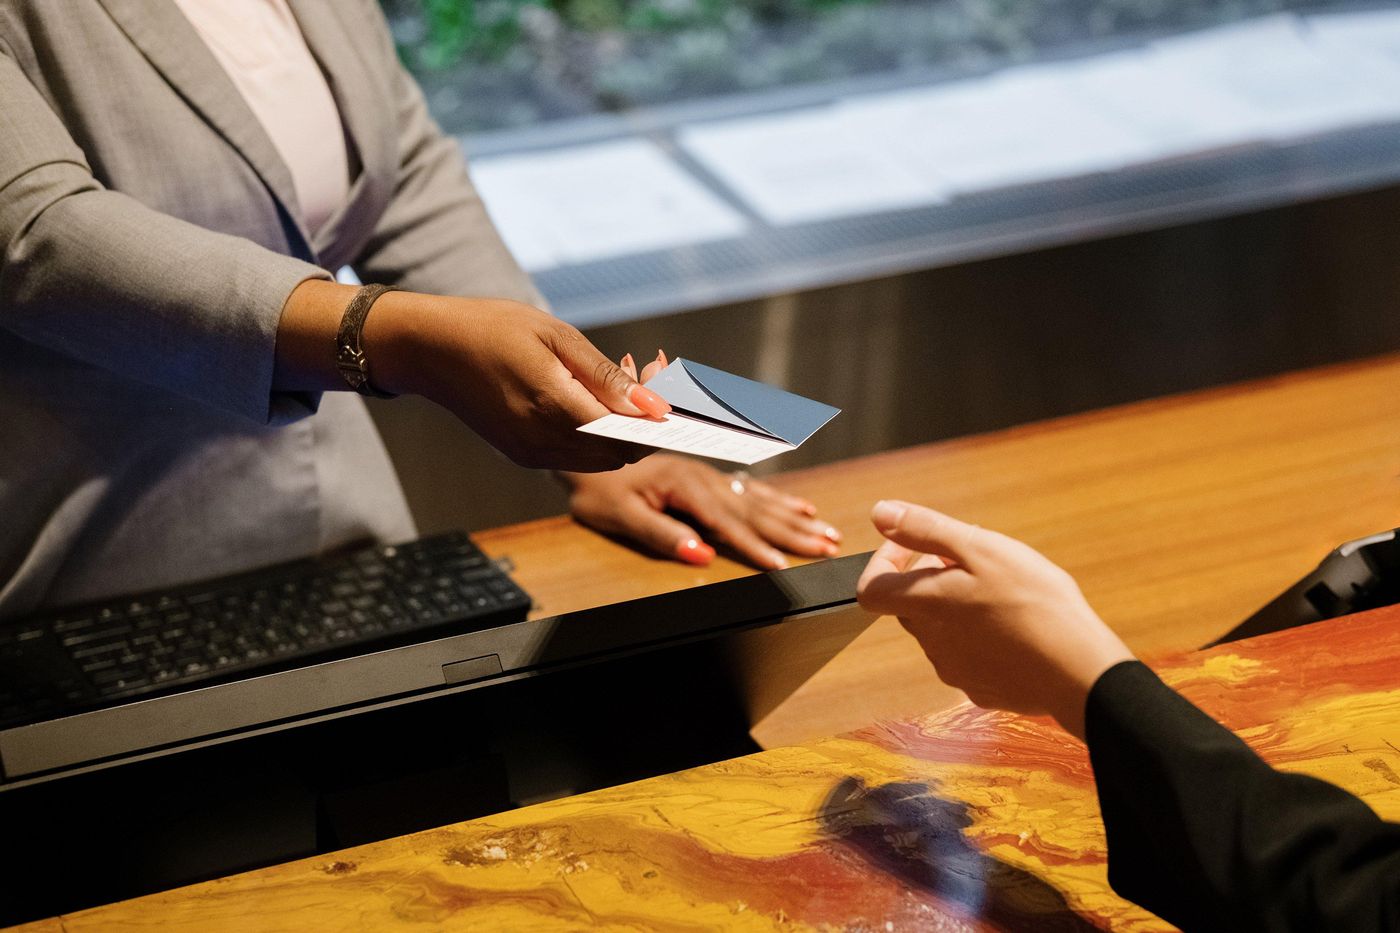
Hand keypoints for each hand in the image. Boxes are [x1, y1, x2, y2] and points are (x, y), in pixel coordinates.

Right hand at [369, 293, 670, 471]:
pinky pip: (576, 457)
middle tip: (651, 376)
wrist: (429, 349)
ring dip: (623, 432)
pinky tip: (593, 399)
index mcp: (551, 405)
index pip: (627, 436)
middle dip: (646, 425)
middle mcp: (541, 440)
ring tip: (624, 381)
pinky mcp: (522, 455)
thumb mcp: (554, 335)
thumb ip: (605, 375)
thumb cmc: (491, 328)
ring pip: (601, 460)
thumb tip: (653, 405)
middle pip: (620, 455)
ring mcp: (530, 453)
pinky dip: (596, 436)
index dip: (658, 423)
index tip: (678, 396)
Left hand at [562, 349, 842, 567]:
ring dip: (796, 518)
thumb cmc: (597, 487)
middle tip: (830, 547)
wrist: (584, 443)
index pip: (728, 523)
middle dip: (794, 532)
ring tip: (828, 532)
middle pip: (756, 510)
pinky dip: (779, 500)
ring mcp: (709, 472)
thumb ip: (662, 534)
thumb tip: (701, 555)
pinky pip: (751, 488)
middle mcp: (704, 475)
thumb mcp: (621, 515)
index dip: (756, 547)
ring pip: (760, 498)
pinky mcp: (708, 474)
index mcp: (686, 485)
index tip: (783, 567)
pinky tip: (802, 507)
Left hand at [856, 500, 1132, 737]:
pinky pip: (969, 657)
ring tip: (1004, 595)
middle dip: (932, 580)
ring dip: (959, 608)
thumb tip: (879, 514)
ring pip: (941, 631)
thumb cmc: (1034, 603)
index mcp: (925, 605)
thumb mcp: (982, 549)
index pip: (871, 588)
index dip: (884, 561)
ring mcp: (955, 672)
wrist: (1078, 671)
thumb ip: (925, 530)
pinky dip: (982, 639)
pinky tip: (1016, 629)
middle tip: (975, 564)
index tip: (914, 547)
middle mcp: (931, 643)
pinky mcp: (981, 690)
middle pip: (911, 606)